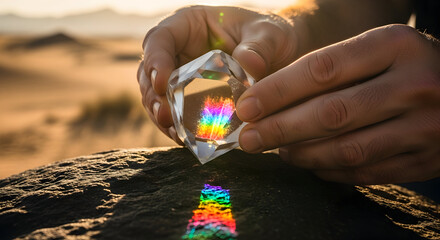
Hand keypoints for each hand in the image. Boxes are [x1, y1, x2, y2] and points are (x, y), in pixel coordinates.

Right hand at [137, 5, 297, 142]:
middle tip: (166, 116)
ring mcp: (184, 79)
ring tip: (174, 132)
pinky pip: (179, 117)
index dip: (155, 60)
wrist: (283, 57)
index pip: (160, 38)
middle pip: (151, 73)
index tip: (162, 83)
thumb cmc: (271, 36)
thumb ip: (259, 48)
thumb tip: (249, 68)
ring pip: (160, 99)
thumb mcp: (270, 35)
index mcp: (189, 26)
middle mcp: (180, 52)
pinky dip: (181, 129)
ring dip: (164, 117)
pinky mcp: (193, 102)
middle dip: (154, 97)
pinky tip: (188, 140)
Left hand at [237, 24, 439, 183]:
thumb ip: (328, 69)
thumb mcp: (376, 50)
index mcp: (396, 45)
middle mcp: (414, 84)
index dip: (278, 91)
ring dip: (302, 153)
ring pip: (347, 149)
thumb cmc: (406, 65)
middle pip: (331, 113)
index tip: (247, 107)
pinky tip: (309, 163)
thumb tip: (268, 98)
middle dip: (280, 129)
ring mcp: (425, 126)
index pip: (322, 69)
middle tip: (249, 138)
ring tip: (277, 150)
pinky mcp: (426, 159)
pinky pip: (366, 172)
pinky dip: (330, 171)